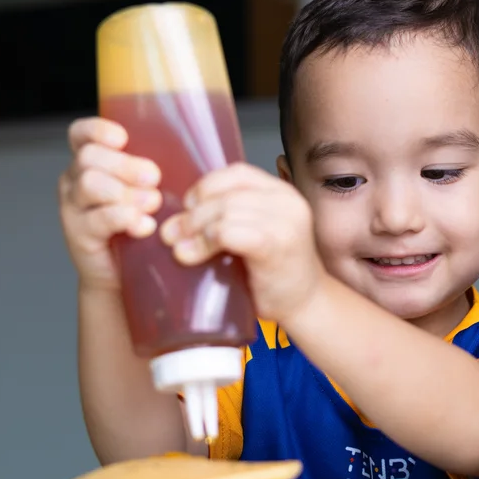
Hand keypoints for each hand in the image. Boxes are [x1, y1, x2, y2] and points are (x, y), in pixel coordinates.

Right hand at [58, 118, 161, 291]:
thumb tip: (191, 152)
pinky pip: (98, 219)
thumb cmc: (141, 225)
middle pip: (90, 157)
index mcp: (90, 163)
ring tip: (152, 204)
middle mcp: (75, 181)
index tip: (123, 139)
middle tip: (154, 179)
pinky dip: (124, 218)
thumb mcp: (146, 190)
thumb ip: (153, 171)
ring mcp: (73, 208)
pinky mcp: (79, 235)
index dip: (97, 130)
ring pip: (90, 184)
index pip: (81, 134)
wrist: (124, 276)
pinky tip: (144, 226)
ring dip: (126, 192)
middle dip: (126, 166)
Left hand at [159, 163, 326, 321]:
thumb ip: (228, 218)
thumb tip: (175, 222)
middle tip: (172, 235)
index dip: (206, 187)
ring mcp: (285, 223)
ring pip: (225, 212)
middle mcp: (287, 201)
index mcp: (281, 192)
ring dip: (196, 231)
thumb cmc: (276, 273)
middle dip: (193, 214)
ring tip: (180, 249)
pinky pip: (231, 233)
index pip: (237, 173)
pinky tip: (197, 254)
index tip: (188, 208)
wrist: (306, 305)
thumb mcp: (254, 234)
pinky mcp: (276, 246)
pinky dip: (208, 242)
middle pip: (226, 195)